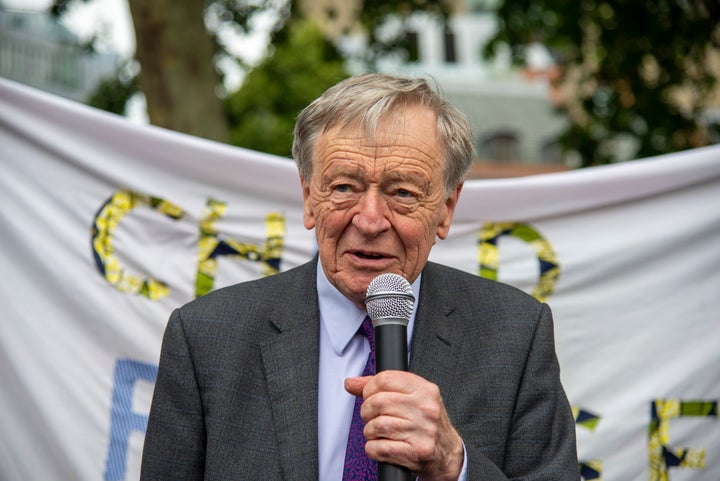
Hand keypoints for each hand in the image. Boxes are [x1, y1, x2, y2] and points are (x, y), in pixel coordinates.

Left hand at [345, 371, 463, 480]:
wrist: (446, 453)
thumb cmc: (424, 422)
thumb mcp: (410, 398)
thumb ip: (380, 388)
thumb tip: (351, 383)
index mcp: (425, 390)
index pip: (385, 379)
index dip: (369, 388)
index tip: (368, 396)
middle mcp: (426, 409)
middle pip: (378, 402)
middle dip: (366, 411)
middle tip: (370, 416)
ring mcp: (423, 431)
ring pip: (377, 425)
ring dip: (369, 431)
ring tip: (376, 432)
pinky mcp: (418, 452)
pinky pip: (380, 448)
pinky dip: (373, 448)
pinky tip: (380, 445)